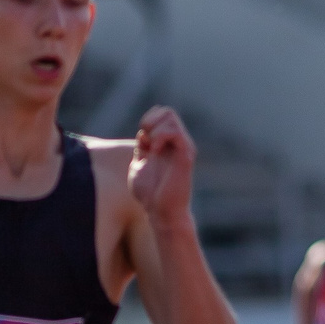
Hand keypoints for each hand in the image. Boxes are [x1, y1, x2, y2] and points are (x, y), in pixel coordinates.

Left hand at [128, 106, 196, 227]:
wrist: (160, 212)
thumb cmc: (149, 193)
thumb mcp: (139, 165)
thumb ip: (141, 149)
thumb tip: (143, 133)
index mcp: (167, 143)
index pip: (162, 114)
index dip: (148, 120)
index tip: (142, 139)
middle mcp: (177, 143)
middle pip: (167, 111)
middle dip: (150, 120)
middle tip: (145, 140)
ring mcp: (183, 148)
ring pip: (171, 118)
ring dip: (155, 130)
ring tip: (152, 148)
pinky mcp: (185, 156)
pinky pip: (175, 133)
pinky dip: (160, 137)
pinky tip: (155, 151)